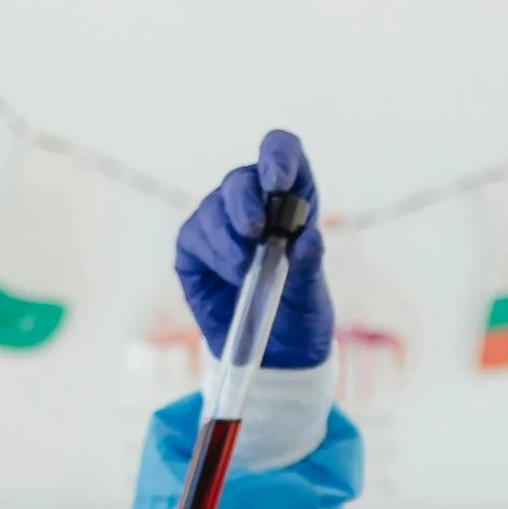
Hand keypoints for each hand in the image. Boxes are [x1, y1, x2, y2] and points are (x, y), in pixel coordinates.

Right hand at [174, 128, 332, 367]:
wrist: (274, 355)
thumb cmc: (299, 314)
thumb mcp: (312, 296)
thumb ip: (309, 267)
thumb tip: (306, 240)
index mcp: (293, 199)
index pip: (282, 153)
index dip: (278, 155)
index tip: (278, 181)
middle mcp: (254, 203)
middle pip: (241, 179)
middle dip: (245, 202)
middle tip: (256, 231)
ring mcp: (220, 223)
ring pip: (214, 207)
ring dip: (228, 236)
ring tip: (245, 270)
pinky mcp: (194, 247)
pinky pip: (194, 236)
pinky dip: (214, 253)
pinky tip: (232, 275)